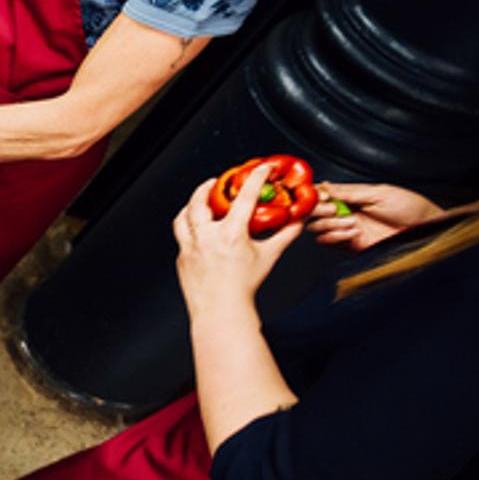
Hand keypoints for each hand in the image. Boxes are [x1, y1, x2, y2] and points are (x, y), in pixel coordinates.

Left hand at [174, 166, 302, 314]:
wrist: (220, 311)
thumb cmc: (242, 288)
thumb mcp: (267, 257)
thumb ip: (284, 236)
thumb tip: (297, 223)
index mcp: (230, 234)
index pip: (244, 197)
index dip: (255, 178)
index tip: (261, 168)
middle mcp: (206, 237)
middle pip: (200, 200)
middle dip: (207, 187)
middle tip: (216, 182)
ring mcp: (190, 247)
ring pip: (183, 217)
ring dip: (191, 205)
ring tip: (200, 201)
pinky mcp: (181, 258)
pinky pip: (181, 236)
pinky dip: (189, 228)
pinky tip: (197, 229)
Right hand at [308, 182, 442, 250]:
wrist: (423, 229)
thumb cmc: (409, 206)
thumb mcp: (379, 192)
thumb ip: (350, 191)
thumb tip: (326, 185)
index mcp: (352, 196)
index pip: (323, 194)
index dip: (315, 195)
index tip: (320, 196)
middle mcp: (346, 212)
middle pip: (314, 212)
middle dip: (319, 210)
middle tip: (333, 209)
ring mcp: (346, 228)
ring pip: (317, 227)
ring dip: (330, 224)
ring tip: (352, 222)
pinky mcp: (349, 244)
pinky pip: (327, 241)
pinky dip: (334, 237)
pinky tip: (352, 233)